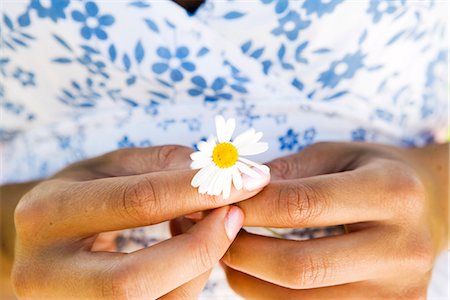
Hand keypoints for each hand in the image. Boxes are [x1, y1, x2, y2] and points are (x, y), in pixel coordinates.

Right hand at [11, 145, 269, 298]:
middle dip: (200, 247)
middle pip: (134, 281)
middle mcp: (43, 272)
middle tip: (235, 215)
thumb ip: (161, 164)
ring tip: (208, 226)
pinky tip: (188, 248)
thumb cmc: (82, 195)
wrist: (42, 240)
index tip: (248, 178)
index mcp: (47, 214)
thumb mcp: (110, 166)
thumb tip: (217, 172)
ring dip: (197, 265)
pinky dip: (187, 279)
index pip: (137, 202)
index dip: (201, 190)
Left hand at [221, 142, 447, 298]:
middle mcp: (402, 248)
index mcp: (392, 192)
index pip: (302, 205)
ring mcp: (398, 292)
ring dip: (247, 278)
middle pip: (300, 267)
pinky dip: (269, 294)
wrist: (426, 208)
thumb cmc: (372, 172)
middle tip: (210, 231)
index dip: (248, 205)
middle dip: (241, 250)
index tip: (214, 200)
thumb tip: (231, 189)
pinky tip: (253, 270)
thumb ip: (286, 172)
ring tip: (225, 251)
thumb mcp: (335, 154)